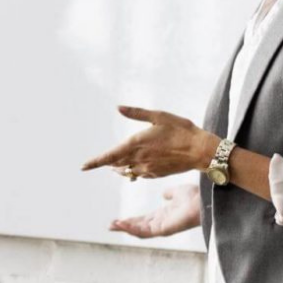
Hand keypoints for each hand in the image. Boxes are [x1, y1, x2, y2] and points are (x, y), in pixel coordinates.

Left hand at [82, 106, 219, 180]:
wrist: (199, 150)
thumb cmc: (181, 130)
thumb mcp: (158, 116)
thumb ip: (137, 113)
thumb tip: (118, 107)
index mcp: (136, 143)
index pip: (109, 156)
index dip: (95, 162)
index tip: (83, 167)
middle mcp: (139, 159)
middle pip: (116, 165)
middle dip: (106, 164)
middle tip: (97, 163)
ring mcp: (147, 169)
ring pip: (126, 172)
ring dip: (119, 169)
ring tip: (114, 166)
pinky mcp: (155, 174)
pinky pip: (138, 175)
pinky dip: (132, 172)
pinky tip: (134, 168)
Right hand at [110, 185, 201, 238]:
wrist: (203, 200)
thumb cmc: (194, 197)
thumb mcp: (177, 193)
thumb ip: (170, 194)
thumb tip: (164, 193)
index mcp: (163, 216)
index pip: (143, 220)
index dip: (131, 220)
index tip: (119, 219)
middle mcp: (161, 224)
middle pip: (139, 228)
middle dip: (124, 226)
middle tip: (110, 225)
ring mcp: (162, 228)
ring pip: (139, 232)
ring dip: (125, 229)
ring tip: (112, 226)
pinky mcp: (163, 230)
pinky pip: (144, 232)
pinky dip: (132, 229)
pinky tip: (122, 224)